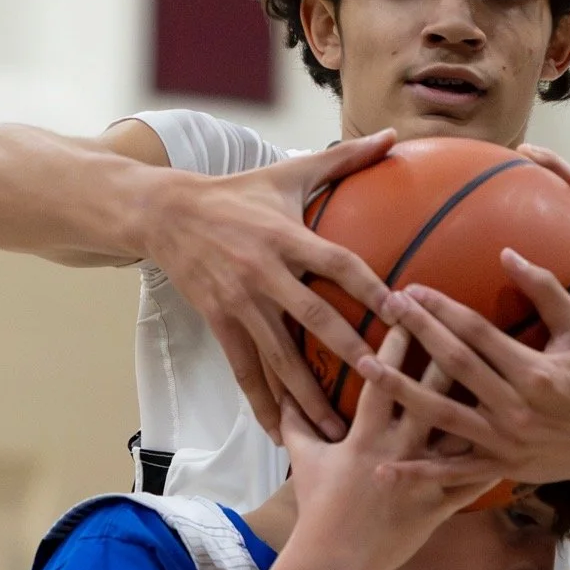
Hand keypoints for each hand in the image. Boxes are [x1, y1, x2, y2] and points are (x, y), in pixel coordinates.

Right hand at [147, 131, 397, 441]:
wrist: (166, 213)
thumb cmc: (238, 193)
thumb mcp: (288, 172)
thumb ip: (344, 160)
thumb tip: (392, 136)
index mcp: (287, 236)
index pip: (337, 262)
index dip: (369, 287)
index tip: (403, 311)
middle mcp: (263, 271)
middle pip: (312, 317)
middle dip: (347, 351)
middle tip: (380, 382)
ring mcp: (239, 302)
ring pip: (278, 357)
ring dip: (308, 396)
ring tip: (336, 431)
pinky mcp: (219, 323)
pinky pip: (245, 370)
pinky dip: (264, 404)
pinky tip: (283, 432)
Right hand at [282, 326, 503, 569]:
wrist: (336, 561)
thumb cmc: (318, 508)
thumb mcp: (305, 460)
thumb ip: (298, 423)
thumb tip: (285, 392)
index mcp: (364, 436)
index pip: (383, 381)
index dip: (395, 346)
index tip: (407, 310)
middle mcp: (397, 451)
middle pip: (430, 396)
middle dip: (446, 357)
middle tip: (466, 322)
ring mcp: (422, 479)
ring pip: (458, 434)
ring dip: (482, 405)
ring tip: (505, 374)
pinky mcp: (438, 505)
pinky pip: (472, 481)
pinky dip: (495, 461)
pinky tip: (520, 439)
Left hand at [353, 245, 569, 490]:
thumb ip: (546, 290)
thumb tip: (507, 253)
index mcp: (534, 371)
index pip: (476, 333)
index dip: (441, 309)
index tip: (410, 289)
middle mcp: (515, 407)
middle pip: (453, 366)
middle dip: (415, 334)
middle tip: (383, 309)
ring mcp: (505, 441)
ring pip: (442, 415)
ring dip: (401, 391)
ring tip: (364, 367)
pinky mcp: (500, 467)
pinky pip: (453, 472)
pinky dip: (419, 472)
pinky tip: (383, 467)